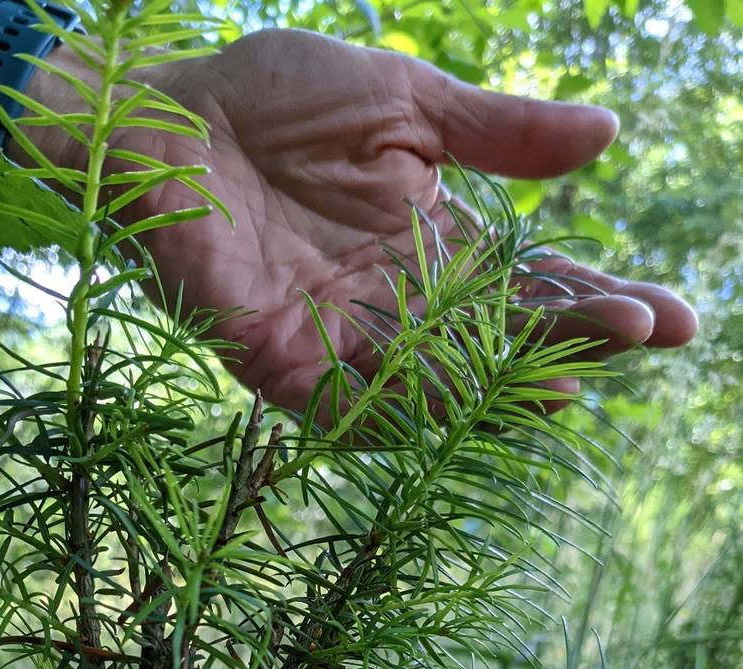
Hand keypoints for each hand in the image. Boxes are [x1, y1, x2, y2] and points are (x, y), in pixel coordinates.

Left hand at [44, 30, 697, 412]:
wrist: (156, 118)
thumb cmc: (268, 100)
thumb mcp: (401, 99)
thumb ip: (496, 131)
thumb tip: (608, 135)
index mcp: (428, 239)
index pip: (528, 281)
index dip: (594, 297)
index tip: (672, 314)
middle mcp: (394, 301)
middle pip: (495, 336)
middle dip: (571, 337)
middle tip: (646, 333)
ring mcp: (338, 337)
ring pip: (437, 375)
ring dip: (504, 377)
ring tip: (575, 373)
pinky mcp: (278, 363)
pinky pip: (350, 403)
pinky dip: (408, 409)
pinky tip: (470, 407)